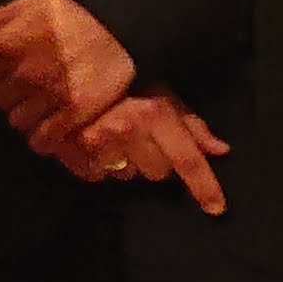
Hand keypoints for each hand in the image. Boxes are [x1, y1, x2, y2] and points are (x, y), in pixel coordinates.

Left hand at [0, 0, 133, 152]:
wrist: (123, 27)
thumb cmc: (70, 16)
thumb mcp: (24, 7)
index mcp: (7, 44)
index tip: (8, 74)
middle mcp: (25, 71)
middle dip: (11, 96)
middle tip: (32, 87)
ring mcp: (50, 93)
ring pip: (18, 122)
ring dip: (29, 117)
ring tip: (46, 103)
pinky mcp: (75, 112)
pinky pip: (43, 139)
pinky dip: (46, 137)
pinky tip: (56, 123)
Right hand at [60, 89, 231, 212]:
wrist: (62, 73)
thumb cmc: (118, 84)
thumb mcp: (159, 95)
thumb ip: (191, 124)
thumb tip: (220, 150)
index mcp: (152, 113)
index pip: (186, 159)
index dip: (205, 186)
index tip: (216, 208)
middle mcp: (126, 131)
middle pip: (158, 172)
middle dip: (155, 159)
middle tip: (141, 138)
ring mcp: (97, 145)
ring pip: (129, 175)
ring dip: (126, 162)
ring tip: (115, 139)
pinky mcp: (74, 156)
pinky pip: (99, 175)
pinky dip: (100, 164)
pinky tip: (96, 145)